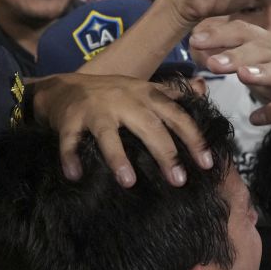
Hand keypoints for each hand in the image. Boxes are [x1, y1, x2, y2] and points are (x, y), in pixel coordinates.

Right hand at [29, 73, 212, 186]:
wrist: (63, 88)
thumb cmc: (108, 93)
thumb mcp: (141, 88)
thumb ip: (170, 91)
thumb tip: (201, 87)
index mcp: (144, 94)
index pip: (176, 115)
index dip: (193, 137)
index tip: (207, 162)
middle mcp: (123, 99)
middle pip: (148, 126)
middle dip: (165, 153)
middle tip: (178, 180)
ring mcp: (95, 109)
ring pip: (108, 134)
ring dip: (118, 158)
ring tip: (128, 182)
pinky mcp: (69, 120)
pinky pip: (70, 140)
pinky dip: (70, 157)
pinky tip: (75, 175)